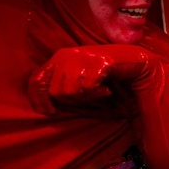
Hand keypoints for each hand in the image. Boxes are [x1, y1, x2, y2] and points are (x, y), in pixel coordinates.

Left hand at [28, 45, 149, 113]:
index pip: (36, 80)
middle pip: (56, 92)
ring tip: (98, 91)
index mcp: (58, 57)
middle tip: (88, 97)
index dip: (39, 100)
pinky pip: (88, 88)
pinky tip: (106, 89)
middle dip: (72, 100)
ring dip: (87, 97)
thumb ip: (60, 81)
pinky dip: (98, 93)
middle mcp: (67, 55)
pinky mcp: (98, 62)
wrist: (132, 59)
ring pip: (71, 92)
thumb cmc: (102, 70)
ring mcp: (82, 58)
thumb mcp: (76, 73)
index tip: (50, 112)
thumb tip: (44, 101)